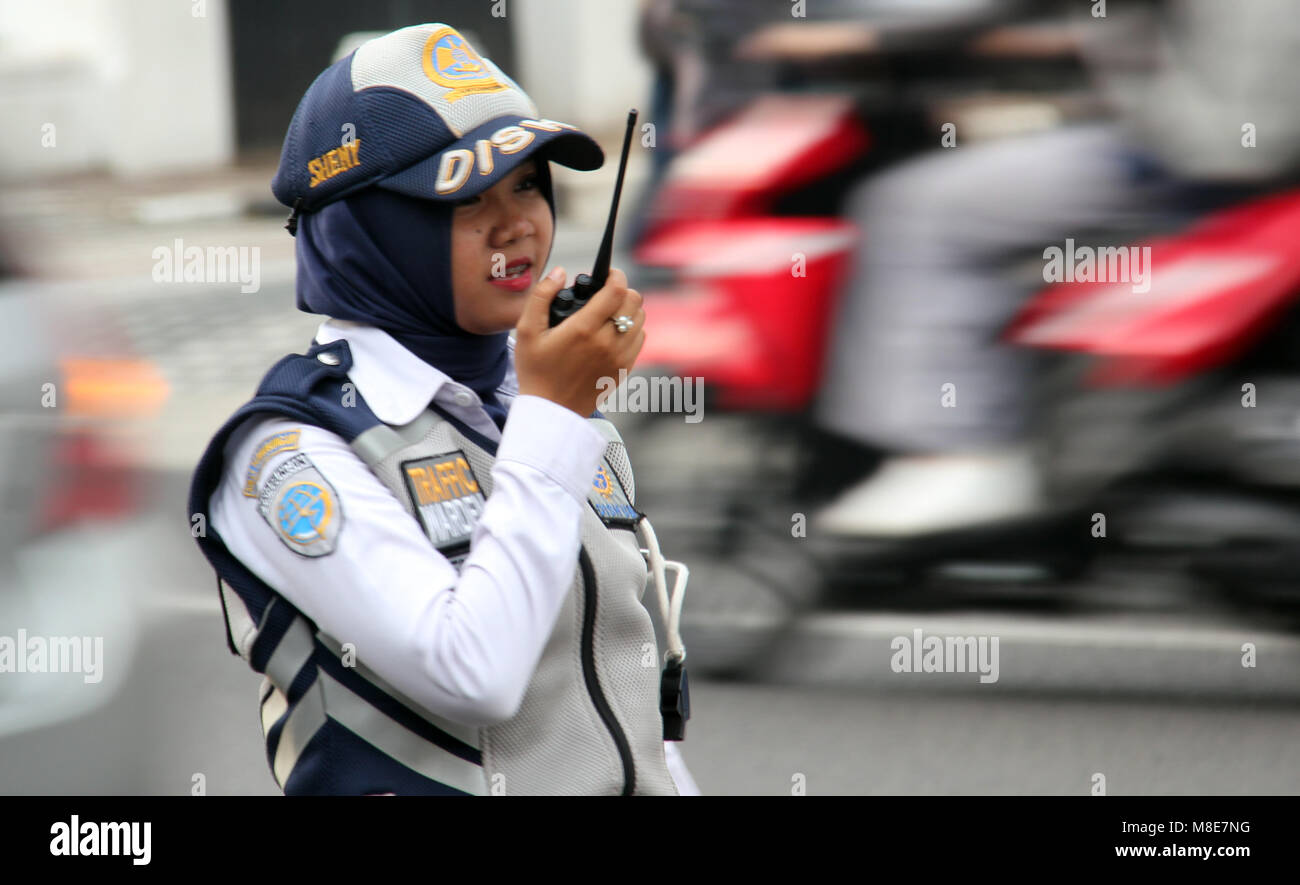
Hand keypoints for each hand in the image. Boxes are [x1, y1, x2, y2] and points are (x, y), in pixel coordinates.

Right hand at [514, 266, 645, 417]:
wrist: (551, 410)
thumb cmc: (536, 370)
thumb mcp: (526, 331)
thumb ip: (541, 296)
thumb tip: (559, 272)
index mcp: (584, 329)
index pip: (616, 290)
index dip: (615, 275)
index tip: (607, 274)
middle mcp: (607, 342)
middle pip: (633, 301)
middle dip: (621, 290)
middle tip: (605, 293)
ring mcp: (619, 357)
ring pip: (640, 318)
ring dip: (628, 309)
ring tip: (609, 312)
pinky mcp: (624, 369)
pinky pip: (639, 338)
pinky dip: (631, 329)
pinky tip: (612, 332)